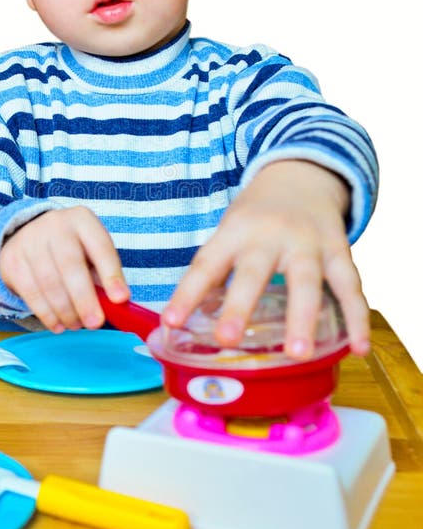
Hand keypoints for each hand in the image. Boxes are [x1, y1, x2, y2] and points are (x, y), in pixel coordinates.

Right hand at [0, 206, 128, 332]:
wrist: (30, 235)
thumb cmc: (72, 249)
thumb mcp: (91, 252)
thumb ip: (104, 275)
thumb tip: (116, 306)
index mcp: (82, 220)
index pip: (100, 246)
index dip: (111, 274)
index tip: (120, 299)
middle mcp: (55, 224)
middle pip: (70, 265)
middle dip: (84, 299)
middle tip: (95, 323)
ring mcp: (30, 240)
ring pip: (49, 282)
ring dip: (65, 310)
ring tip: (76, 325)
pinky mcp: (12, 259)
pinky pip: (30, 291)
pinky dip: (46, 313)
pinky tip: (57, 325)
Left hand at [163, 160, 369, 358]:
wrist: (302, 173)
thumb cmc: (256, 216)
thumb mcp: (229, 232)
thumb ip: (214, 274)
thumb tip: (187, 321)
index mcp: (235, 232)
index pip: (206, 264)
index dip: (187, 293)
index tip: (171, 322)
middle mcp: (269, 235)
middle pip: (254, 271)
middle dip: (240, 306)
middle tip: (228, 340)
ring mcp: (307, 242)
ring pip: (307, 281)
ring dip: (302, 318)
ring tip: (297, 355)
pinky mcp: (339, 250)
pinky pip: (350, 286)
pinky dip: (357, 318)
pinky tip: (357, 348)